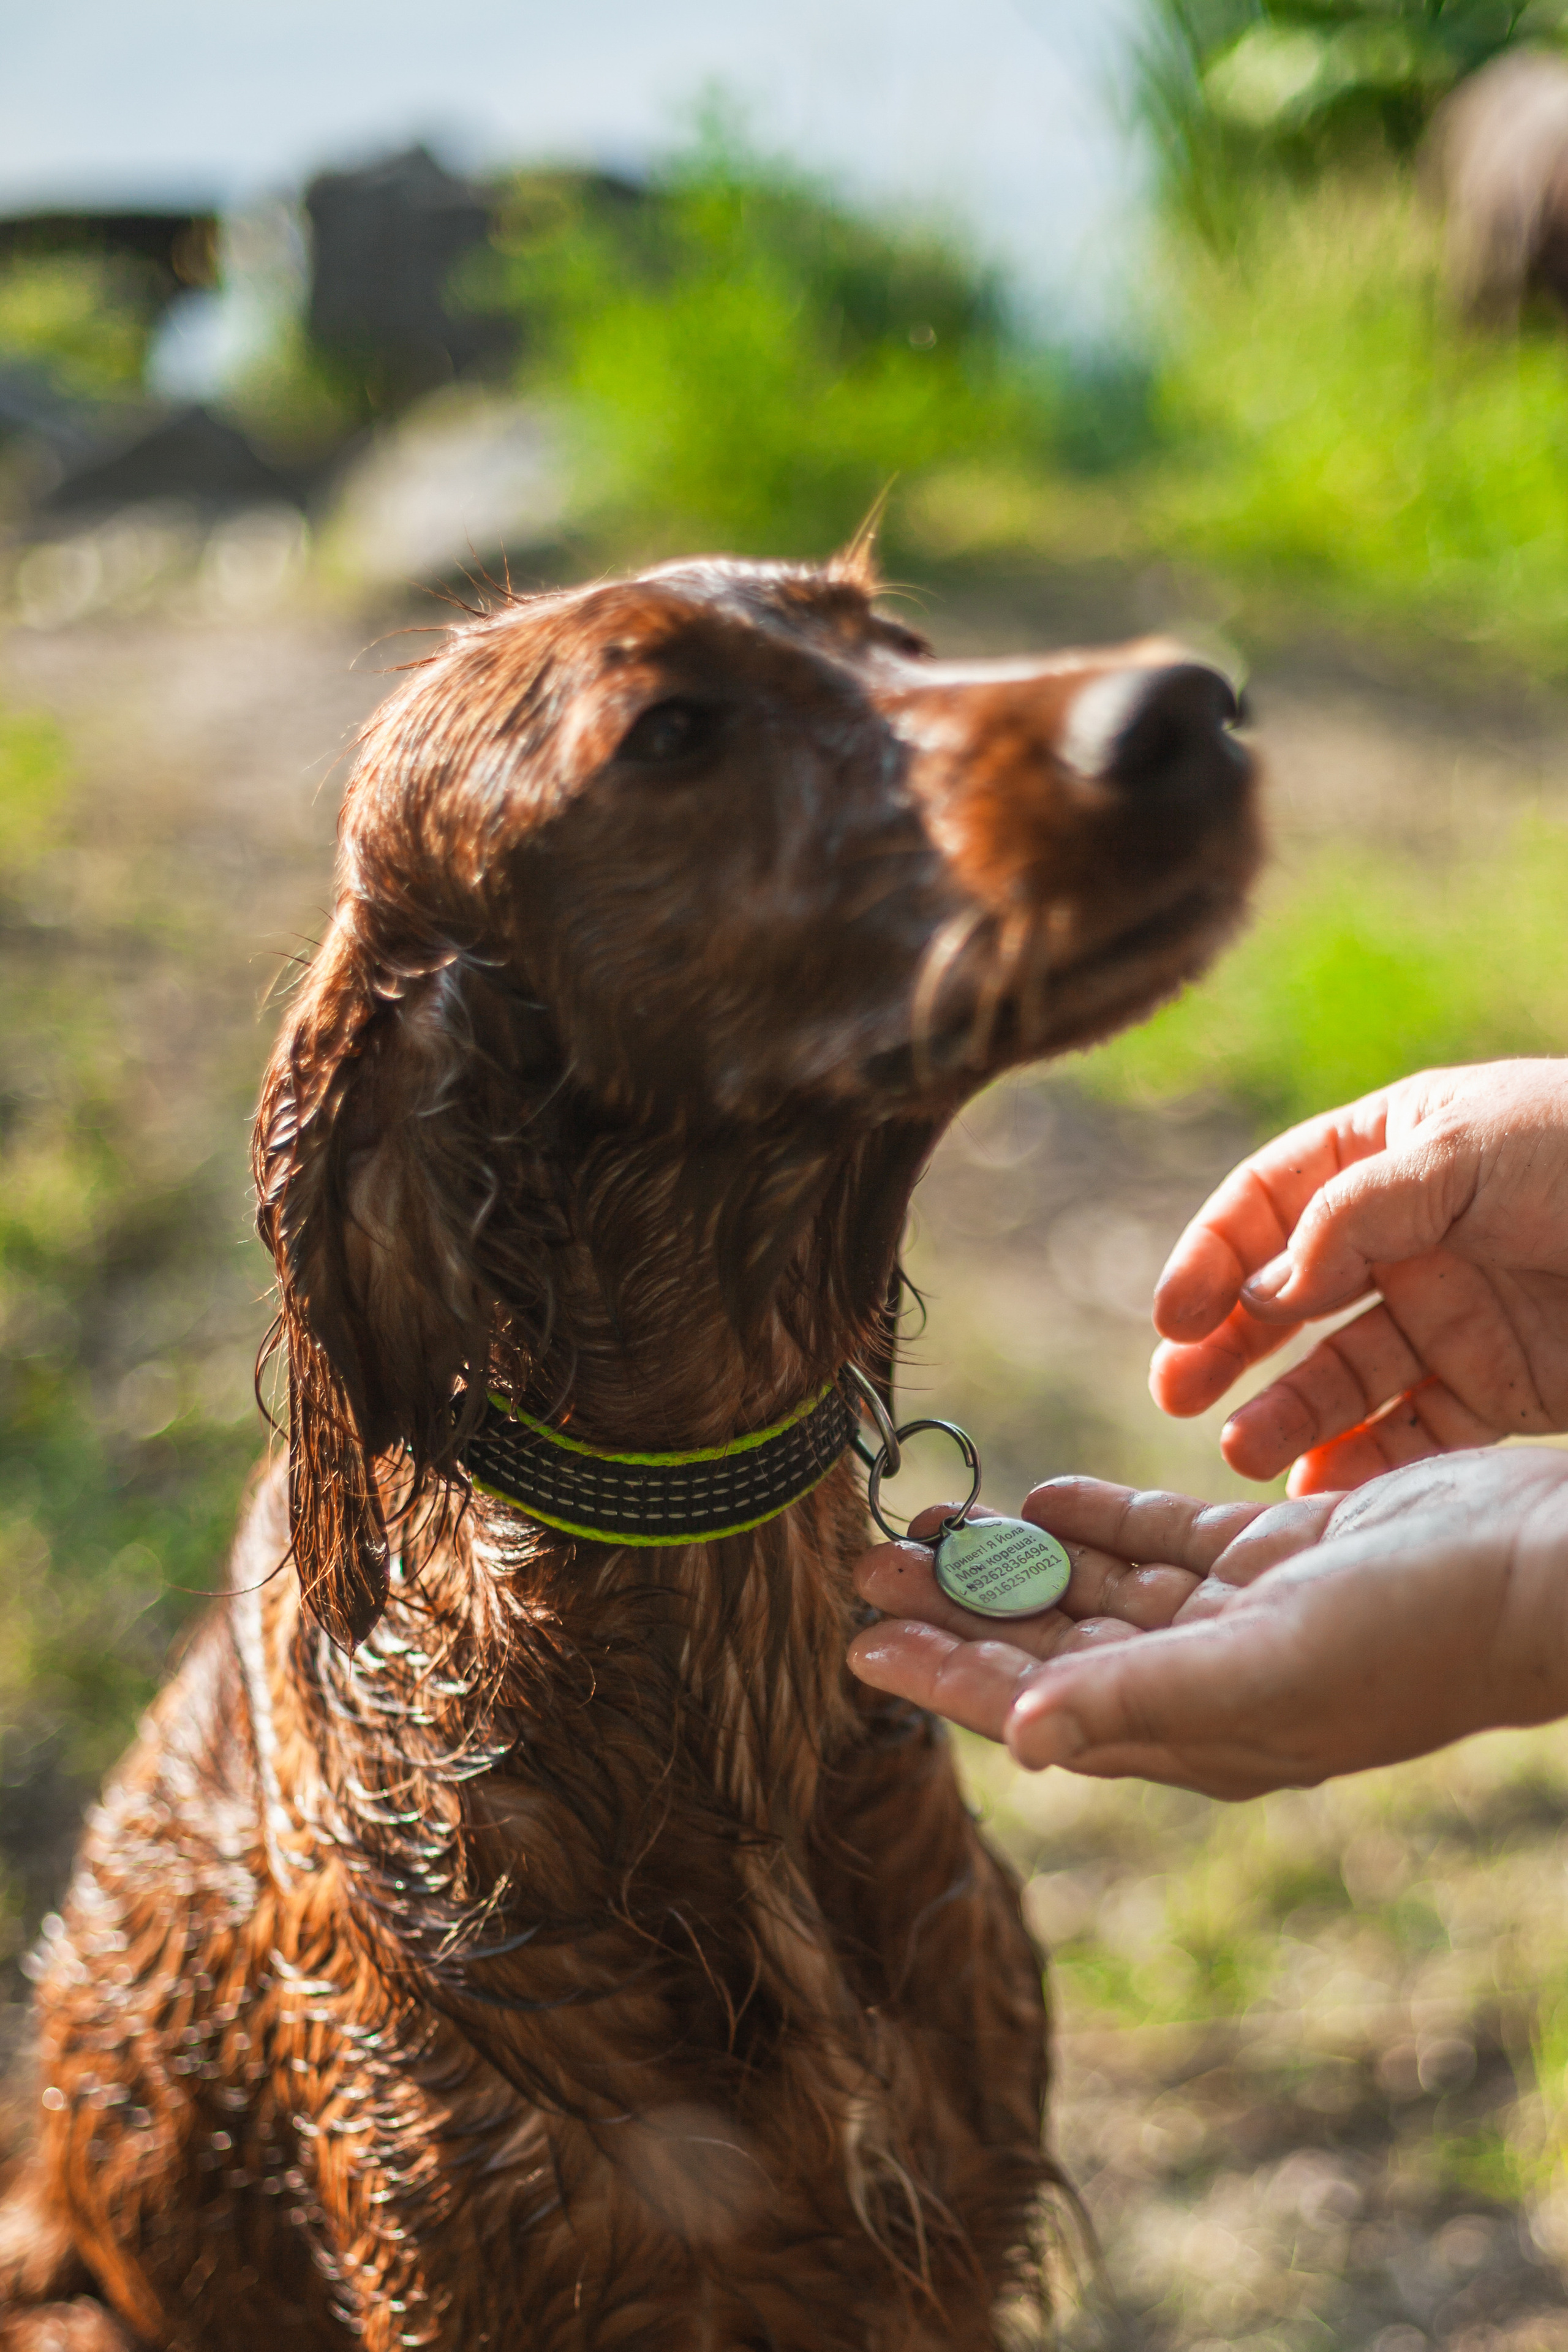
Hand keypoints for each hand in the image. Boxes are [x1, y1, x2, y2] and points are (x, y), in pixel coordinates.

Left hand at [846, 1451, 1567, 1795]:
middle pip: (1050, 1646)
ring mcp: (1242, 1618)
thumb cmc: (1417, 1635)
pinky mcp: (1274, 1556)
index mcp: (1199, 1734)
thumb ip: (1139, 1702)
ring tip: (928, 1515)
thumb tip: (1021, 1744)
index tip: (859, 1641)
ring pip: (1095, 1589)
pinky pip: (1160, 1540)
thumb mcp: (1270, 1671)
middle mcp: (1209, 1683)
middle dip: (959, 1606)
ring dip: (1013, 1555)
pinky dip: (1098, 1519)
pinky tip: (1038, 1497)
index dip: (947, 1676)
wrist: (1540, 1568)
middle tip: (864, 1557)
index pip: (1039, 1708)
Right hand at [1150, 1059, 1567, 1491]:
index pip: (1266, 1203)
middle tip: (1179, 1392)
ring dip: (1287, 1412)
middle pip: (1287, 1298)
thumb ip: (1359, 1212)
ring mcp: (1449, 1316)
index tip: (1174, 1317)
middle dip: (1227, 1346)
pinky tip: (1317, 1489)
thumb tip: (1265, 1286)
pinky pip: (1413, 1434)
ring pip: (1342, 1375)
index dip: (1212, 1257)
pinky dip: (1363, 1464)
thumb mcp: (1468, 1150)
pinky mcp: (1495, 1388)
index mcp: (1386, 1155)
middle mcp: (1404, 1240)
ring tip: (1245, 1453)